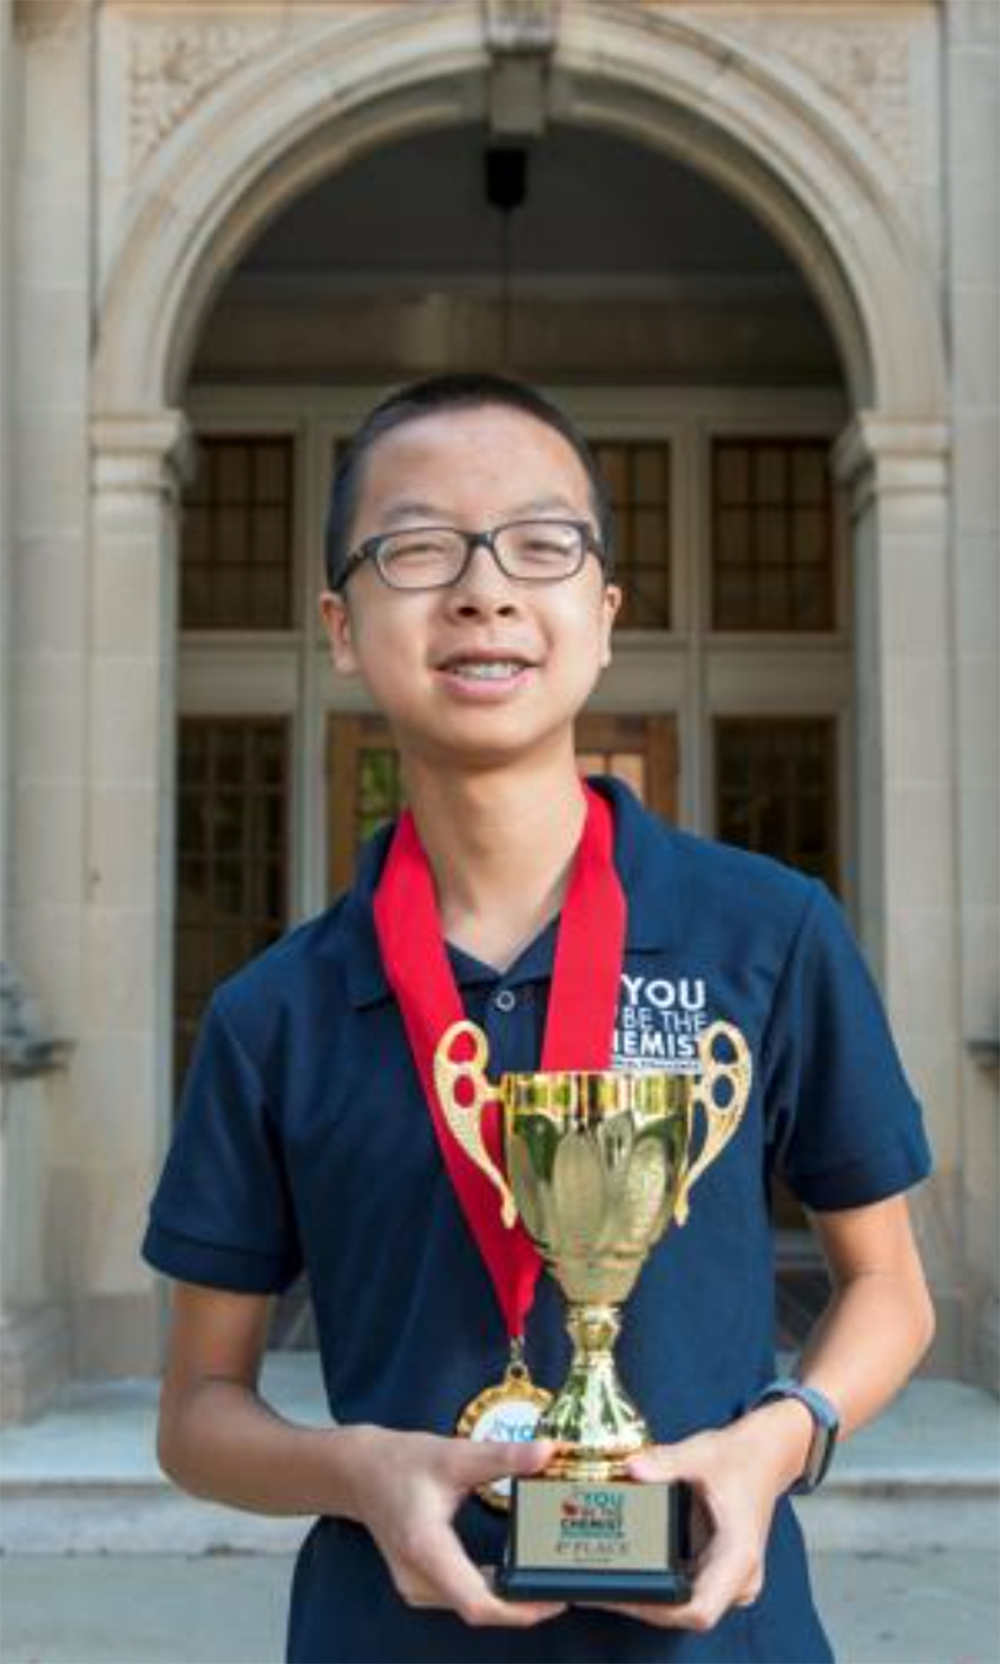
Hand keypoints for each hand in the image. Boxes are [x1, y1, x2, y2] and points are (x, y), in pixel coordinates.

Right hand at [338, 1426, 565, 1627]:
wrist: (359, 1471)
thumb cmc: (402, 1462)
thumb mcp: (455, 1454)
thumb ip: (503, 1456)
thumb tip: (546, 1452)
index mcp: (426, 1548)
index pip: (476, 1602)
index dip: (518, 1610)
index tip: (553, 1599)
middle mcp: (419, 1578)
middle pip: (477, 1608)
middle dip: (522, 1604)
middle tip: (562, 1585)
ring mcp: (416, 1586)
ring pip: (470, 1607)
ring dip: (507, 1601)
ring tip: (545, 1582)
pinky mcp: (420, 1584)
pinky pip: (461, 1598)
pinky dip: (490, 1592)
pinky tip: (513, 1577)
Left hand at [587, 1398, 812, 1630]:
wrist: (764, 1457)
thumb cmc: (740, 1459)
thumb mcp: (701, 1455)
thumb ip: (666, 1462)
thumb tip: (633, 1468)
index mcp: (738, 1555)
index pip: (699, 1609)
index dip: (660, 1610)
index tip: (627, 1594)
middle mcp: (738, 1577)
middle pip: (685, 1612)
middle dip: (644, 1603)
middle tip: (603, 1585)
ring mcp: (729, 1580)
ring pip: (684, 1606)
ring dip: (649, 1597)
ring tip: (610, 1576)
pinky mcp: (717, 1573)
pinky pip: (685, 1592)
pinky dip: (659, 1585)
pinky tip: (633, 1568)